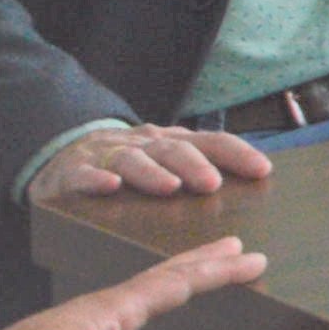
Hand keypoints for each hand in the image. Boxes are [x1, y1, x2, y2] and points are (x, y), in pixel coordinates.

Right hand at [29, 128, 276, 208]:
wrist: (65, 153)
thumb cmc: (129, 163)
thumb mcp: (166, 160)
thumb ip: (200, 170)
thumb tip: (250, 186)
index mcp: (171, 142)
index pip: (211, 142)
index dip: (237, 154)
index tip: (262, 170)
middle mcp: (144, 144)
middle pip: (173, 150)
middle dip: (194, 165)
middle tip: (212, 184)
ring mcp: (109, 155)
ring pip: (133, 160)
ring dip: (153, 172)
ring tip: (170, 187)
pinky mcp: (75, 171)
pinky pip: (86, 174)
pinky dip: (97, 179)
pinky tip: (110, 186)